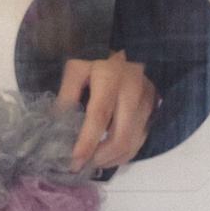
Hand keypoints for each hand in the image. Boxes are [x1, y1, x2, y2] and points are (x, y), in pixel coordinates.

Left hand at [56, 53, 155, 171]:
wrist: (126, 45)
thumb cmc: (96, 57)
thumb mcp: (76, 69)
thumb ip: (66, 96)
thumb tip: (55, 128)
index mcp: (110, 77)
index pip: (99, 116)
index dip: (87, 142)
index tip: (74, 162)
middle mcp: (133, 91)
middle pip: (121, 136)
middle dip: (100, 157)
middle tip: (82, 165)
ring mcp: (147, 101)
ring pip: (133, 143)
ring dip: (112, 159)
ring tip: (93, 161)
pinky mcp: (153, 108)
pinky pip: (140, 140)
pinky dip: (124, 154)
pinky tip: (108, 155)